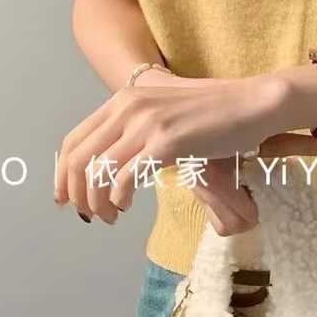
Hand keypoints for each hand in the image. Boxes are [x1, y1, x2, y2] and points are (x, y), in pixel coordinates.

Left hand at [53, 71, 316, 224]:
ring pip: (98, 171)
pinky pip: (125, 177)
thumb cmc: (216, 113)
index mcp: (124, 99)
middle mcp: (128, 106)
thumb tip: (116, 162)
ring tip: (110, 217)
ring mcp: (146, 123)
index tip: (65, 198)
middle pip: (79, 158)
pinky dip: (118, 198)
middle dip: (77, 194)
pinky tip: (126, 206)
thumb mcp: (166, 112)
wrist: (252, 103)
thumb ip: (139, 129)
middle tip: (89, 215)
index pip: (74, 139)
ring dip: (97, 202)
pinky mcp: (166, 142)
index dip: (63, 174)